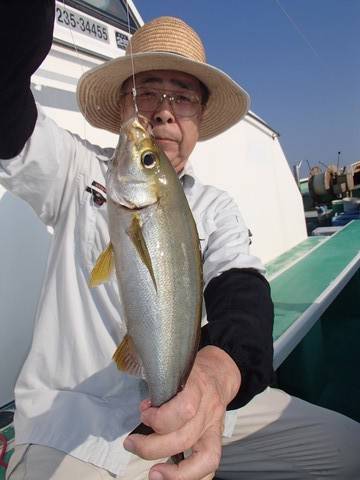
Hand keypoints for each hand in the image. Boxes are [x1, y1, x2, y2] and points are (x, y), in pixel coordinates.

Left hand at [123, 346, 240, 479]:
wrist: (219, 373)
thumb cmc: (192, 372)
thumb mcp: (177, 369)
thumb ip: (162, 386)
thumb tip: (144, 408)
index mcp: (198, 387)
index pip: (185, 408)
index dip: (160, 417)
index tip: (144, 413)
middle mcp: (208, 409)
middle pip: (185, 437)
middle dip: (153, 446)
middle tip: (132, 443)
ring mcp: (214, 427)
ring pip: (200, 456)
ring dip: (172, 471)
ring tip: (153, 473)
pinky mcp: (216, 440)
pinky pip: (210, 465)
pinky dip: (193, 477)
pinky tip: (171, 477)